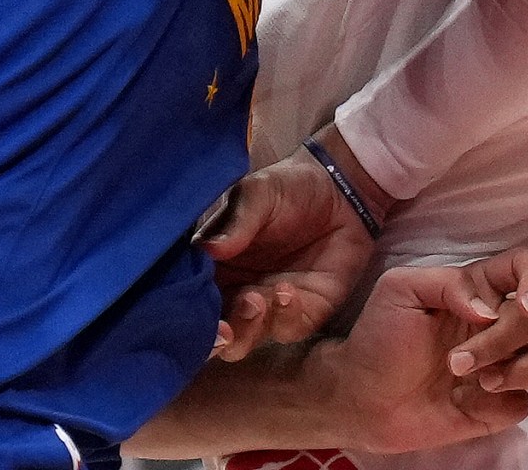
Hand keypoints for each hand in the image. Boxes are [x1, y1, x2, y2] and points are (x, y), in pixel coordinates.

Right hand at [199, 138, 381, 359]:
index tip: (188, 312)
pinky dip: (284, 317)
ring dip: (247, 327)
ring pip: (245, 339)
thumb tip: (208, 250)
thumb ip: (235, 221)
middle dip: (214, 337)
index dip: (185, 311)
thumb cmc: (289, 187)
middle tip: (223, 326)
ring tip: (256, 299)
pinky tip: (288, 293)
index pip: (189, 298)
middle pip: (212, 332)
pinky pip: (288, 329)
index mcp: (212, 267)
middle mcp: (234, 292)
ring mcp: (268, 307)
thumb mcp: (258, 193)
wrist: (342, 191)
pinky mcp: (305, 312)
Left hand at [323, 248, 527, 454]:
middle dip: (501, 341)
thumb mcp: (400, 290)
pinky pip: (524, 403)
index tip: (522, 302)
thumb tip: (490, 310)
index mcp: (479, 290)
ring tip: (479, 382)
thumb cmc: (378, 338)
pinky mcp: (500, 405)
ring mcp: (504, 364)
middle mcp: (499, 323)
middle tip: (455, 361)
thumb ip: (448, 283)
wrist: (360, 399)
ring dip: (521, 370)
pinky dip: (498, 404)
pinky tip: (463, 403)